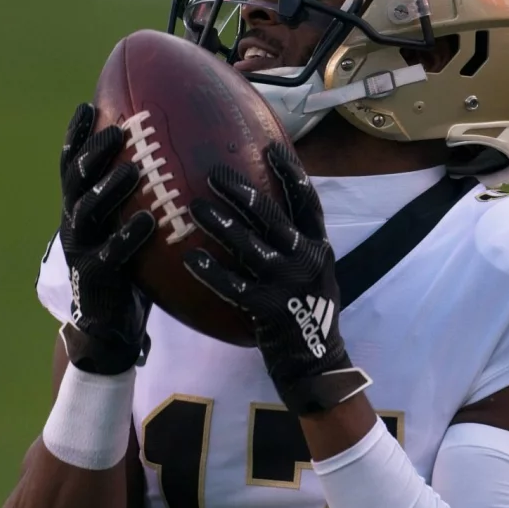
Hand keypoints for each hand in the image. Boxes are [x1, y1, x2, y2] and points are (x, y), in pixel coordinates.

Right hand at [57, 103, 154, 374]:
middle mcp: (74, 223)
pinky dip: (129, 236)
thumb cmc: (126, 265)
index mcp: (79, 207)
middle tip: (118, 131)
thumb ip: (137, 196)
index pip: (72, 164)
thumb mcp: (125, 225)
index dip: (76, 136)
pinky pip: (111, 253)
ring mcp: (81, 249)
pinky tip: (149, 221)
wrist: (106, 323)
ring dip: (110, 189)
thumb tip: (173, 158)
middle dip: (93, 153)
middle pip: (76, 180)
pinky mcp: (95, 277)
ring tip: (132, 171)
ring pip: (89, 211)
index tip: (86, 105)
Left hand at [184, 143, 370, 414]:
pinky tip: (190, 260)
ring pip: (252, 248)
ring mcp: (290, 286)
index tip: (270, 144)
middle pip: (275, 218)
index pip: (307, 201)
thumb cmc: (304, 311)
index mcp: (318, 247)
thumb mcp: (312, 272)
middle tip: (214, 173)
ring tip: (194, 208)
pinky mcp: (271, 311)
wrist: (316, 363)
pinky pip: (236, 288)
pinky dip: (213, 273)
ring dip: (222, 226)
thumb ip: (294, 243)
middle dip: (244, 193)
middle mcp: (307, 261)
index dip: (289, 172)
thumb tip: (261, 209)